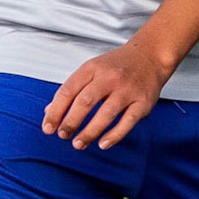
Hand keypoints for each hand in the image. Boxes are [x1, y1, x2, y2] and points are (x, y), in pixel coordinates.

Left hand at [42, 41, 166, 151]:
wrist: (150, 55)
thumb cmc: (116, 66)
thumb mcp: (91, 70)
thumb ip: (71, 89)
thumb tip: (49, 111)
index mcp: (92, 68)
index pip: (68, 90)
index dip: (55, 111)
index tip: (48, 128)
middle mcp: (109, 77)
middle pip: (85, 102)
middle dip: (70, 122)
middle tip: (62, 135)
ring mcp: (127, 90)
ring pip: (106, 114)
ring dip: (90, 132)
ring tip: (78, 144)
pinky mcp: (143, 102)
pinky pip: (127, 122)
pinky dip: (114, 135)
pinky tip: (102, 144)